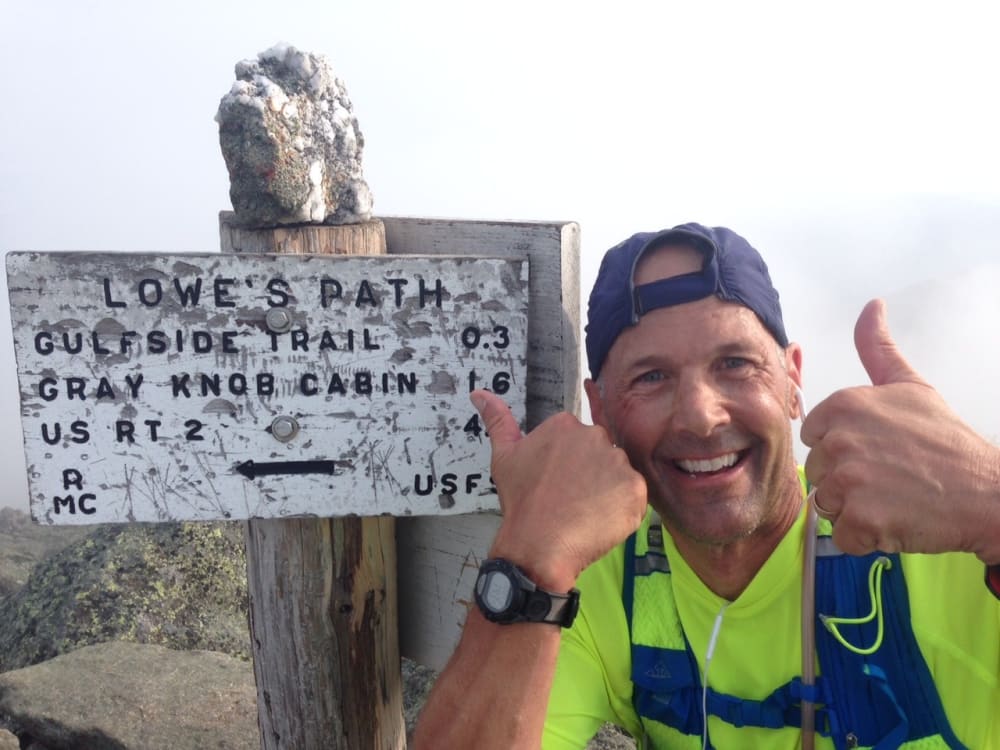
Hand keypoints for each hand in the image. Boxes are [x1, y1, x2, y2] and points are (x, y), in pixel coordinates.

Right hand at [472, 390, 647, 588]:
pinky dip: (621, 509)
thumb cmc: (520, 501)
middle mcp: (595, 435)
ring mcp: (618, 462)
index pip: (577, 440)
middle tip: (569, 498)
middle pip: (600, 453)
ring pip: (617, 474)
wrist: (538, 545)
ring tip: (583, 511)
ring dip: (606, 491)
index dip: (569, 465)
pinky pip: (633, 496)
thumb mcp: (503, 456)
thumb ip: (497, 420)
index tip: (557, 482)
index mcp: (566, 424)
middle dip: (589, 474)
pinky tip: (599, 520)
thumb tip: (479, 393)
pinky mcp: (635, 489)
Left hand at [801, 300, 999, 561]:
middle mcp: (839, 438)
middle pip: (818, 473)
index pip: (814, 438)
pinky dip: (867, 538)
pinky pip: (843, 537)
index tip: (878, 451)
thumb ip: (878, 349)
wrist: (988, 493)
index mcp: (842, 405)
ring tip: (894, 498)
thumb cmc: (946, 441)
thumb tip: (872, 305)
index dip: (843, 450)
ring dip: (855, 511)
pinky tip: (897, 521)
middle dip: (847, 482)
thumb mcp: (910, 386)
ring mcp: (849, 480)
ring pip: (827, 505)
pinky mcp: (861, 518)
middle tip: (890, 477)